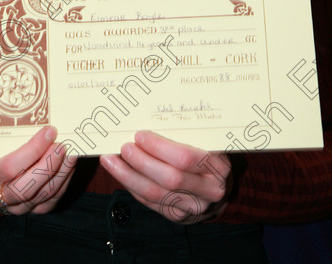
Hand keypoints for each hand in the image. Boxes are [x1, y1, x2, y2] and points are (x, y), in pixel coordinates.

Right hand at [0, 125, 76, 215]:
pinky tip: (70, 165)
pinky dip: (64, 181)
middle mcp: (1, 196)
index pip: (10, 167)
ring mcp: (18, 207)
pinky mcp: (35, 211)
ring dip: (62, 172)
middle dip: (48, 165)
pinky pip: (53, 199)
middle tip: (63, 145)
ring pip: (43, 195)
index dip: (32, 150)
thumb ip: (13, 138)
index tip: (49, 131)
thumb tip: (42, 120)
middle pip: (27, 187)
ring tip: (72, 153)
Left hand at [99, 130, 231, 223]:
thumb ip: (187, 132)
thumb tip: (152, 115)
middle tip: (124, 147)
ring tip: (111, 160)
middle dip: (142, 162)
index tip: (140, 135)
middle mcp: (208, 191)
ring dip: (129, 176)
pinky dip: (132, 187)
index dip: (159, 147)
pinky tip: (120, 173)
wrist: (220, 187)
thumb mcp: (208, 141)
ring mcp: (193, 207)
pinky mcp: (178, 217)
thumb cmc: (210, 155)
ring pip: (155, 194)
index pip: (185, 158)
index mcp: (217, 166)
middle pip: (169, 179)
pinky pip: (151, 203)